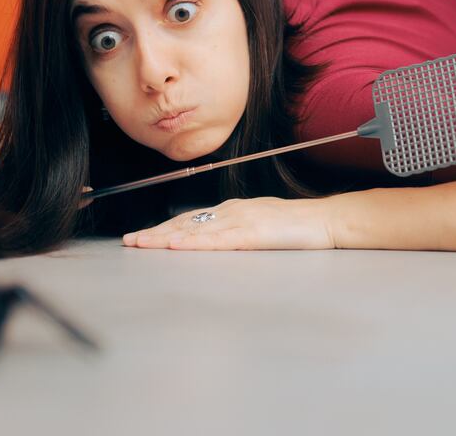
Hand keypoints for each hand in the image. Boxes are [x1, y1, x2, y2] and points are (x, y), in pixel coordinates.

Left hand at [121, 197, 335, 249]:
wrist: (326, 220)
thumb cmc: (299, 224)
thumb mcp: (262, 223)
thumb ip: (239, 228)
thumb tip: (219, 236)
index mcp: (234, 210)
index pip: (192, 219)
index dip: (165, 227)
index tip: (144, 235)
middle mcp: (232, 211)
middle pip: (186, 222)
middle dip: (156, 232)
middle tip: (130, 241)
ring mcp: (240, 221)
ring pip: (195, 229)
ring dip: (165, 237)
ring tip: (142, 243)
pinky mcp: (251, 234)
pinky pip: (216, 240)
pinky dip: (193, 243)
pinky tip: (176, 245)